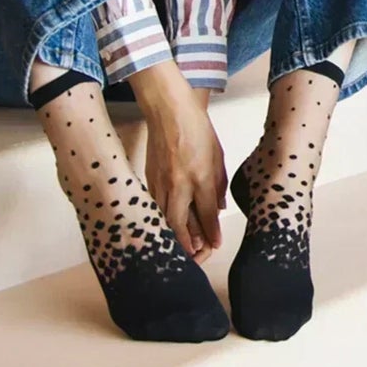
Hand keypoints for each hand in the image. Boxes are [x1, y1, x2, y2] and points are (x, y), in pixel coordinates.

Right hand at [131, 64, 225, 258]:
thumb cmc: (197, 130)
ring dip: (174, 236)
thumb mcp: (217, 156)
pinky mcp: (149, 180)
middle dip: (189, 244)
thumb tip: (216, 208)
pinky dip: (163, 221)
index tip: (216, 244)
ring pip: (165, 220)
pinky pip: (156, 208)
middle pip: (181, 225)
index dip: (212, 233)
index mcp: (200, 177)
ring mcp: (161, 183)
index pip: (207, 214)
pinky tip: (168, 228)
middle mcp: (179, 184)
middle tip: (197, 255)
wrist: (169, 111)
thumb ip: (217, 185)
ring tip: (183, 249)